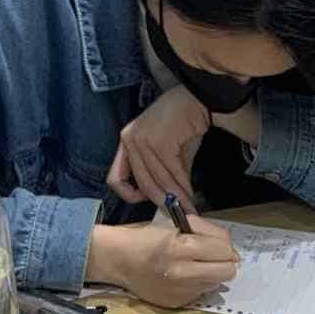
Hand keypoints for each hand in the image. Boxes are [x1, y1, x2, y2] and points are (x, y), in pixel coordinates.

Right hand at [88, 214, 238, 308]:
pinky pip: (200, 293)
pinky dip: (197, 284)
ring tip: (193, 265)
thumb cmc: (145, 238)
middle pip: (227, 272)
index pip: (224, 251)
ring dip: (210, 274)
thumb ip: (206, 231)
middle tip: (213, 257)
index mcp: (180, 248)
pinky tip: (182, 277)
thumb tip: (229, 248)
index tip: (219, 246)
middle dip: (224, 262)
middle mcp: (182, 273)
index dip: (225, 247)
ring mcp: (180, 291)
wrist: (119, 260)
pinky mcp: (177, 303)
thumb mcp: (175, 224)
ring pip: (216, 284)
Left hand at [108, 85, 208, 206]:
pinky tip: (192, 193)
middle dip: (163, 202)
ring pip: (159, 180)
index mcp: (127, 142)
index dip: (129, 195)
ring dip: (177, 197)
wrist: (198, 99)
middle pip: (142, 183)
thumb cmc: (183, 124)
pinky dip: (183, 186)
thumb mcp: (167, 152)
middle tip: (178, 213)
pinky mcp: (159, 141)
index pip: (115, 178)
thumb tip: (170, 201)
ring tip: (189, 207)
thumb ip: (162, 174)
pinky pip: (171, 172)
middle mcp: (129, 140)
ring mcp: (142, 140)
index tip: (147, 202)